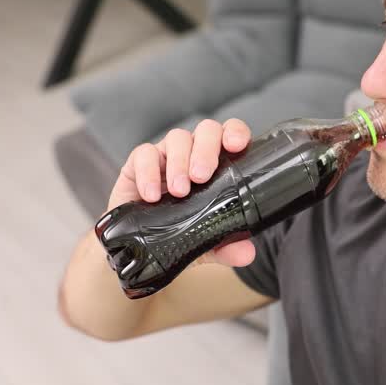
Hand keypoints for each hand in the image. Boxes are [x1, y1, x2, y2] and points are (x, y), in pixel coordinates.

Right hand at [106, 118, 255, 267]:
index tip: (235, 145)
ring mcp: (167, 155)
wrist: (139, 246)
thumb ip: (227, 247)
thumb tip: (247, 253)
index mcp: (217, 164)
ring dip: (179, 163)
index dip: (235, 132)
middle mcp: (194, 153)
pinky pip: (144, 154)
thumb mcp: (206, 245)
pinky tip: (151, 195)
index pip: (230, 135)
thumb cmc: (178, 233)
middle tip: (202, 177)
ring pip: (177, 138)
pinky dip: (148, 172)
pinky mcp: (138, 163)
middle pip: (206, 131)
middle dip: (206, 150)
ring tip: (179, 191)